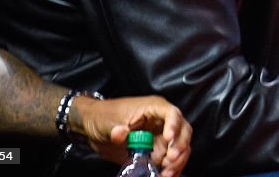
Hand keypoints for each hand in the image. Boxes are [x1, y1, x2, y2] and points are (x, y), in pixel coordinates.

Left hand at [70, 94, 191, 176]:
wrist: (95, 127)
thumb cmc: (105, 116)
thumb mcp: (108, 122)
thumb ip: (116, 130)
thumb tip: (121, 133)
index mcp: (153, 108)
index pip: (171, 113)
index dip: (174, 125)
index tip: (168, 139)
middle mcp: (162, 121)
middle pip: (183, 130)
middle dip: (180, 146)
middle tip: (169, 160)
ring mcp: (161, 137)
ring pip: (181, 146)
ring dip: (178, 161)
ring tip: (166, 173)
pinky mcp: (157, 151)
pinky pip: (171, 160)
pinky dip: (172, 168)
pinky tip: (164, 175)